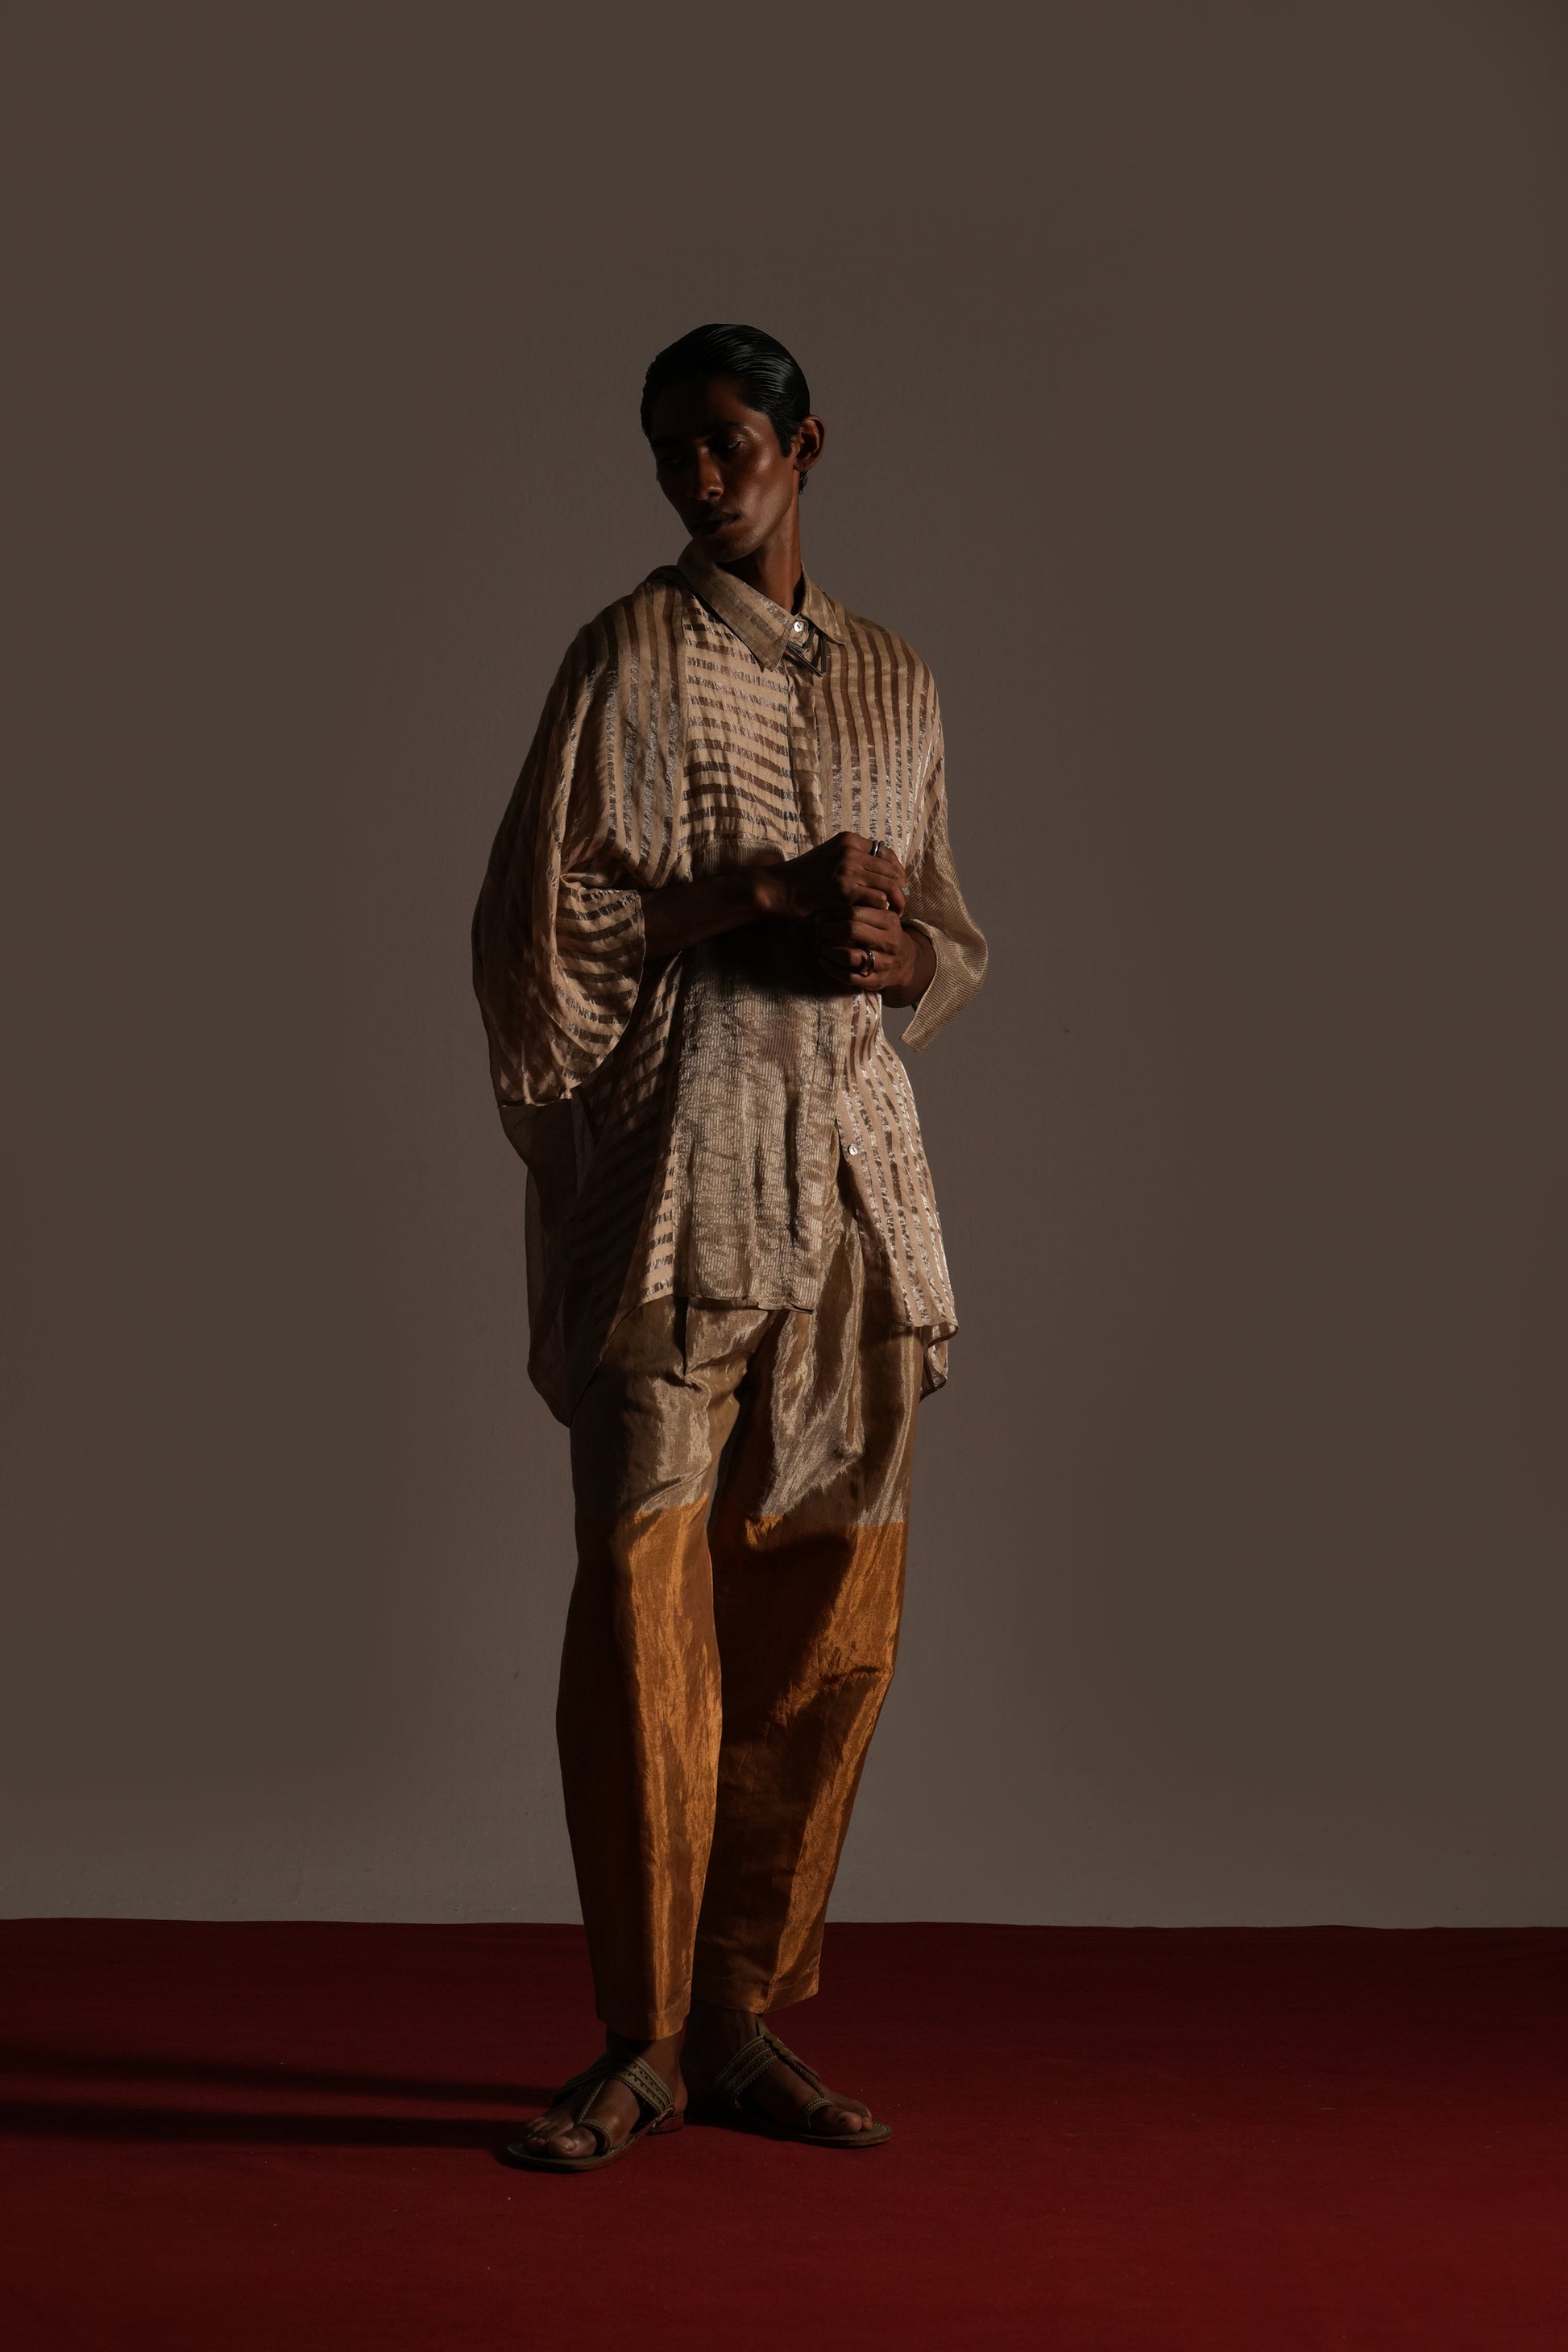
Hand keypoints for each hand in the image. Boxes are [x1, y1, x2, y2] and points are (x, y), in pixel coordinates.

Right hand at [754, 831, 906, 923]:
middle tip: (901, 903)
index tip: (899, 883)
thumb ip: (852, 858)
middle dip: (900, 888)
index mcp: (849, 840)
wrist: (779, 888)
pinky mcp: (844, 892)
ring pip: (889, 885)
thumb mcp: (829, 857)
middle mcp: (851, 851)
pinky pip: (878, 900)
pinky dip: (882, 910)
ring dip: (896, 902)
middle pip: (891, 869)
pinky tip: (880, 918)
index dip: (896, 870)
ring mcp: (848, 871)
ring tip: (896, 913)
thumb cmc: (803, 877)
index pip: (886, 852)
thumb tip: (879, 870)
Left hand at [814, 905, 924, 996]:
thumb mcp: (883, 919)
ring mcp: (883, 963)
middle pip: (851, 930)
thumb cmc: (886, 936)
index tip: (822, 918)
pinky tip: (824, 962)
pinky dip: (832, 969)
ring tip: (820, 946)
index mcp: (889, 922)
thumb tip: (826, 912)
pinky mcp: (876, 981)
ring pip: (849, 956)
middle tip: (819, 931)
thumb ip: (861, 911)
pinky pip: (848, 977)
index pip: (855, 913)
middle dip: (829, 930)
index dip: (834, 914)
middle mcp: (888, 942)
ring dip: (828, 950)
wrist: (906, 963)